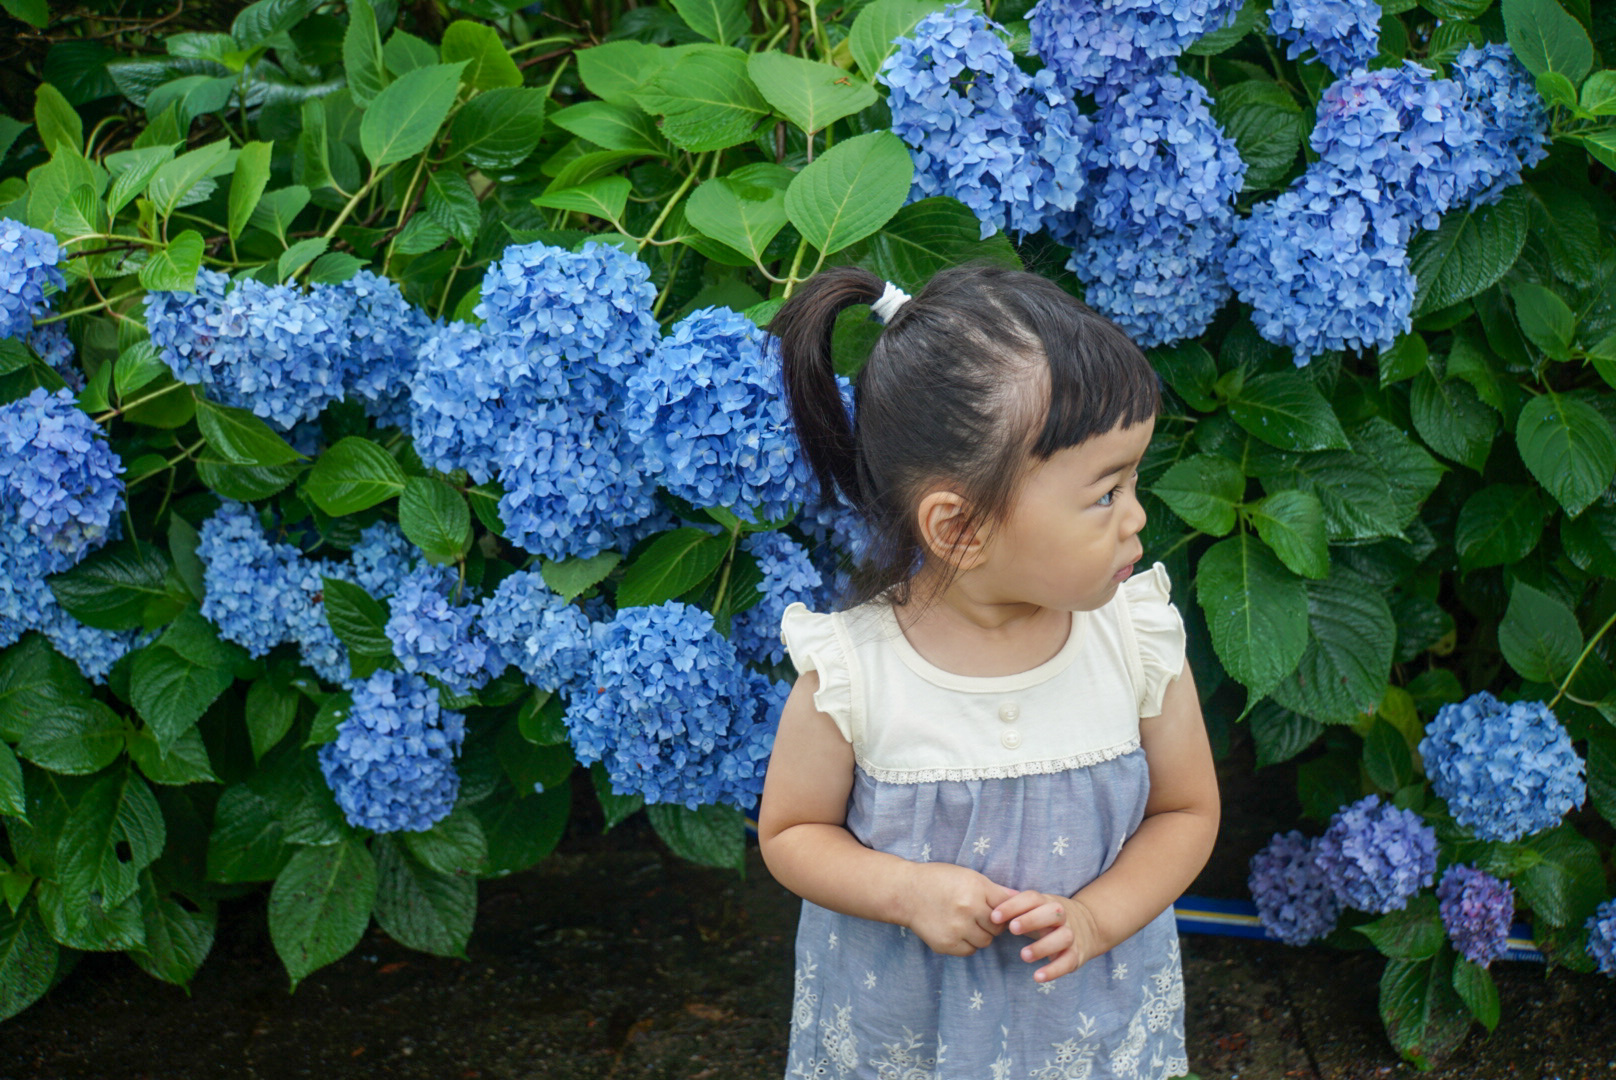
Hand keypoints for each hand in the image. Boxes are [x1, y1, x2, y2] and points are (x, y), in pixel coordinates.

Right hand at [900, 862, 1018, 956]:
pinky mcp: (947, 944)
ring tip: (968, 923)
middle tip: (981, 916)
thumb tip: (1019, 897)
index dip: (1006, 911)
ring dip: (981, 935)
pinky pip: (969, 951)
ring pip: (985, 942)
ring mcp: (957, 929)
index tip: (1000, 911)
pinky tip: (957, 931)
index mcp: (976, 889)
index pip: (1007, 908)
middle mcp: (968, 910)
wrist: (906, 892)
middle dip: (993, 924)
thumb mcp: (969, 876)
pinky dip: (967, 943)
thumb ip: (995, 890)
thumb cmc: (940, 880)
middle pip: (998, 928)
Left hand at [990, 891, 1100, 983]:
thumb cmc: (1047, 918)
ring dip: (1043, 946)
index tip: (994, 916)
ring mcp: (1071, 935)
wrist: (1089, 926)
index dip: (1013, 905)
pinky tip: (1037, 976)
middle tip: (1011, 929)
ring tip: (1023, 956)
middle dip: (1031, 919)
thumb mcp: (1035, 909)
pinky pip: (1068, 962)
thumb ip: (1015, 909)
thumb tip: (985, 909)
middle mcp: (1062, 916)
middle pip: (1053, 912)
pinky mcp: (1077, 954)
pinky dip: (1054, 970)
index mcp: (1048, 901)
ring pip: (1063, 937)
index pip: (1032, 897)